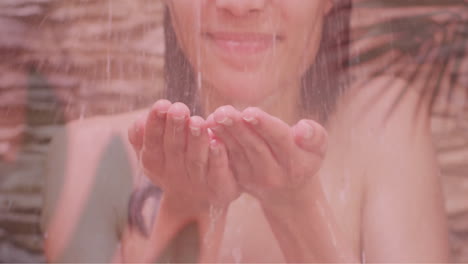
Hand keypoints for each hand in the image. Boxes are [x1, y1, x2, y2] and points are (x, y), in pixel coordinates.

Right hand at [128, 100, 239, 211]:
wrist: (193, 199)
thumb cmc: (171, 161)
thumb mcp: (152, 149)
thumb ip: (142, 134)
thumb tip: (139, 121)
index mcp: (153, 162)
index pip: (152, 143)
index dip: (155, 124)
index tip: (162, 104)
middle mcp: (174, 174)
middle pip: (174, 150)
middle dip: (175, 128)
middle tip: (179, 109)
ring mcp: (196, 182)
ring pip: (195, 160)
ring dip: (196, 141)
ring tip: (197, 121)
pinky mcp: (219, 188)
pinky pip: (217, 173)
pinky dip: (217, 158)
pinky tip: (218, 141)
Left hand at [205, 106, 327, 208]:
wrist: (288, 191)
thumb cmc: (303, 158)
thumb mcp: (317, 149)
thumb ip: (315, 136)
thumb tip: (303, 128)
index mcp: (295, 163)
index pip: (279, 140)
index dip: (264, 125)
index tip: (249, 112)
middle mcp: (273, 173)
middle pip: (254, 146)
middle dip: (238, 127)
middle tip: (223, 111)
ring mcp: (254, 178)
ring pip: (238, 152)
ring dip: (225, 133)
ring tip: (214, 116)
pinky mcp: (239, 179)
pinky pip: (227, 159)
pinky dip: (217, 143)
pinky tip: (208, 128)